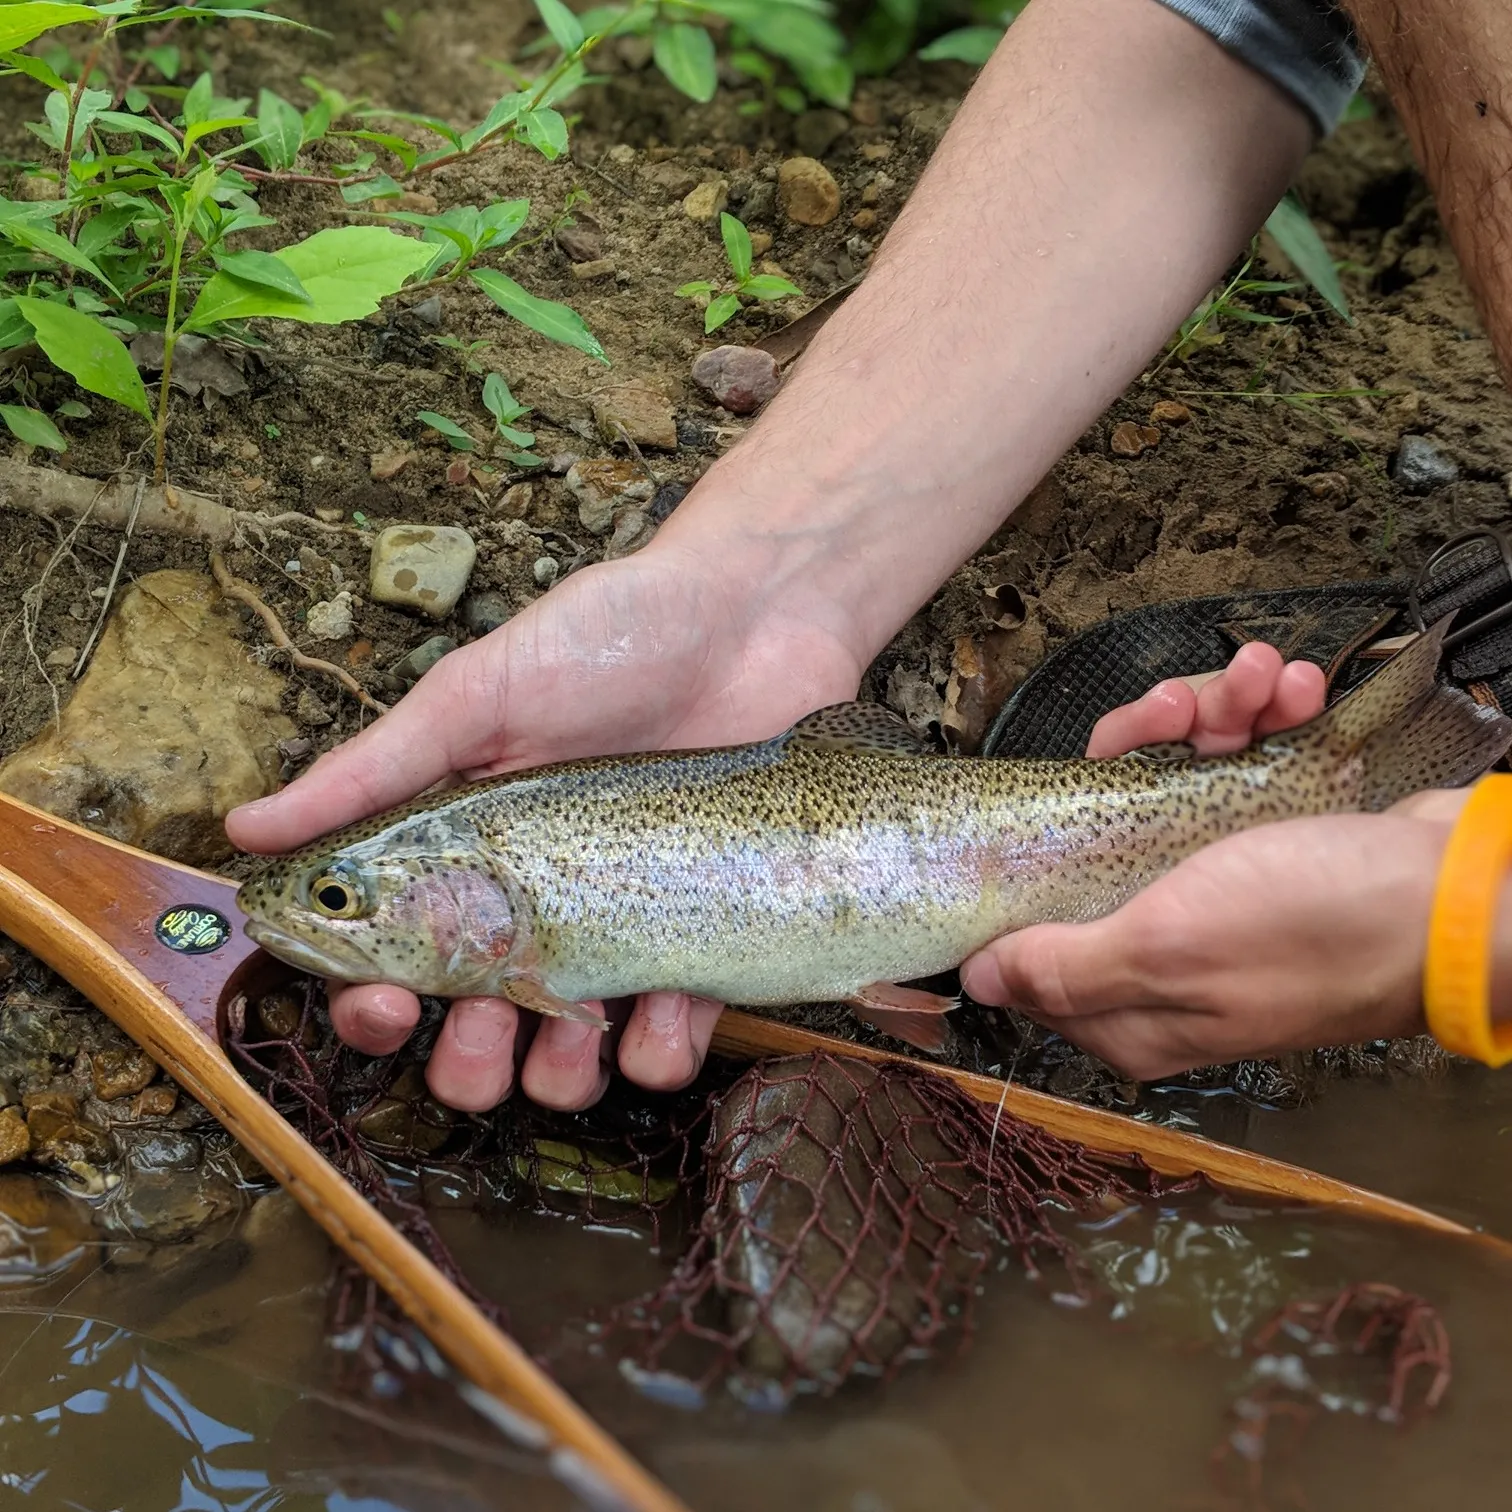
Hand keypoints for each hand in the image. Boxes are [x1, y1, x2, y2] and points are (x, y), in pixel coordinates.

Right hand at [227, 539, 863, 1111]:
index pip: (396, 961)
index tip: (386, 1007)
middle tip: (483, 1028)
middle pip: (476, 1034)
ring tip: (577, 1029)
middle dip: (468, 1063)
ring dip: (560, 1075)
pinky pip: (672, 1034)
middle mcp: (534, 908)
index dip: (374, 1006)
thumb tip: (243, 829)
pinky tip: (665, 1006)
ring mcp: (619, 928)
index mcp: (464, 859)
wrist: (755, 616)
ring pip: (569, 1060)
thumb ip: (374, 770)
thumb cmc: (608, 641)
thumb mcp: (479, 695)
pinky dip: (662, 1046)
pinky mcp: (700, 936)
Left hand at [961, 642, 1454, 1076]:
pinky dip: (1265, 713)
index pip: (1038, 934)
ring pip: (1175, 772)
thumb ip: (1065, 966)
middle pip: (1101, 826)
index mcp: (1133, 997)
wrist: (1464, 897)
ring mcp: (1226, 884)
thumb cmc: (1320, 931)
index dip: (1034, 864)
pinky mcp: (1276, 834)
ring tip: (1258, 685)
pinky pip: (1240, 759)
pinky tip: (1292, 693)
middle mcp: (1172, 943)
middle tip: (1178, 712)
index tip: (1055, 799)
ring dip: (1214, 711)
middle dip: (1140, 745)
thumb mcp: (1167, 949)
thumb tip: (979, 980)